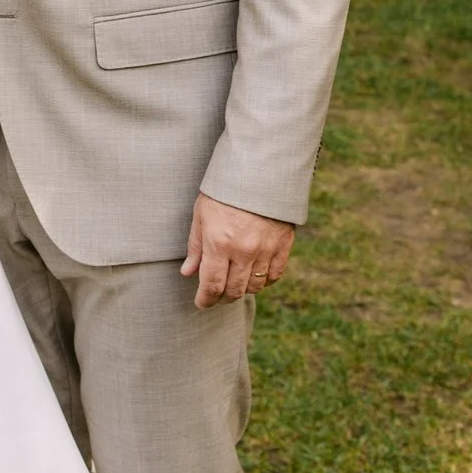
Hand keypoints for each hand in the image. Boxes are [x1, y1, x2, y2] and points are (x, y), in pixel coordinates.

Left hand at [181, 193, 294, 308]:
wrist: (259, 169)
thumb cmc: (224, 190)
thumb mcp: (201, 213)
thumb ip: (195, 246)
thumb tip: (187, 273)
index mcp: (219, 243)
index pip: (212, 285)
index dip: (205, 300)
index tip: (201, 303)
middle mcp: (243, 251)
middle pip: (234, 291)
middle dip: (222, 298)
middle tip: (216, 296)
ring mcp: (266, 249)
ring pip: (254, 286)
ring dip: (243, 290)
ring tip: (234, 284)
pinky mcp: (284, 245)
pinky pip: (274, 275)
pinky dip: (264, 281)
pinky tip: (255, 276)